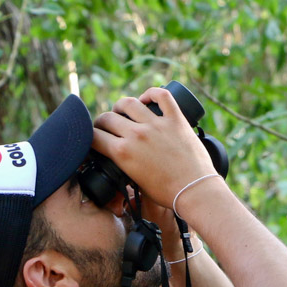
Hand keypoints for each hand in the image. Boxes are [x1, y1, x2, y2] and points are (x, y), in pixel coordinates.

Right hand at [91, 87, 219, 207]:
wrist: (195, 191)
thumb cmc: (168, 193)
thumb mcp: (136, 183)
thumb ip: (124, 167)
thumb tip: (117, 159)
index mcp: (122, 152)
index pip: (94, 136)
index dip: (90, 137)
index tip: (95, 138)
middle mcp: (136, 135)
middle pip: (108, 118)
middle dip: (103, 122)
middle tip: (107, 127)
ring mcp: (156, 125)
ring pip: (129, 103)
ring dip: (121, 106)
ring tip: (123, 111)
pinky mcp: (176, 120)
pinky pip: (162, 96)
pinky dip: (152, 93)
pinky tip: (147, 98)